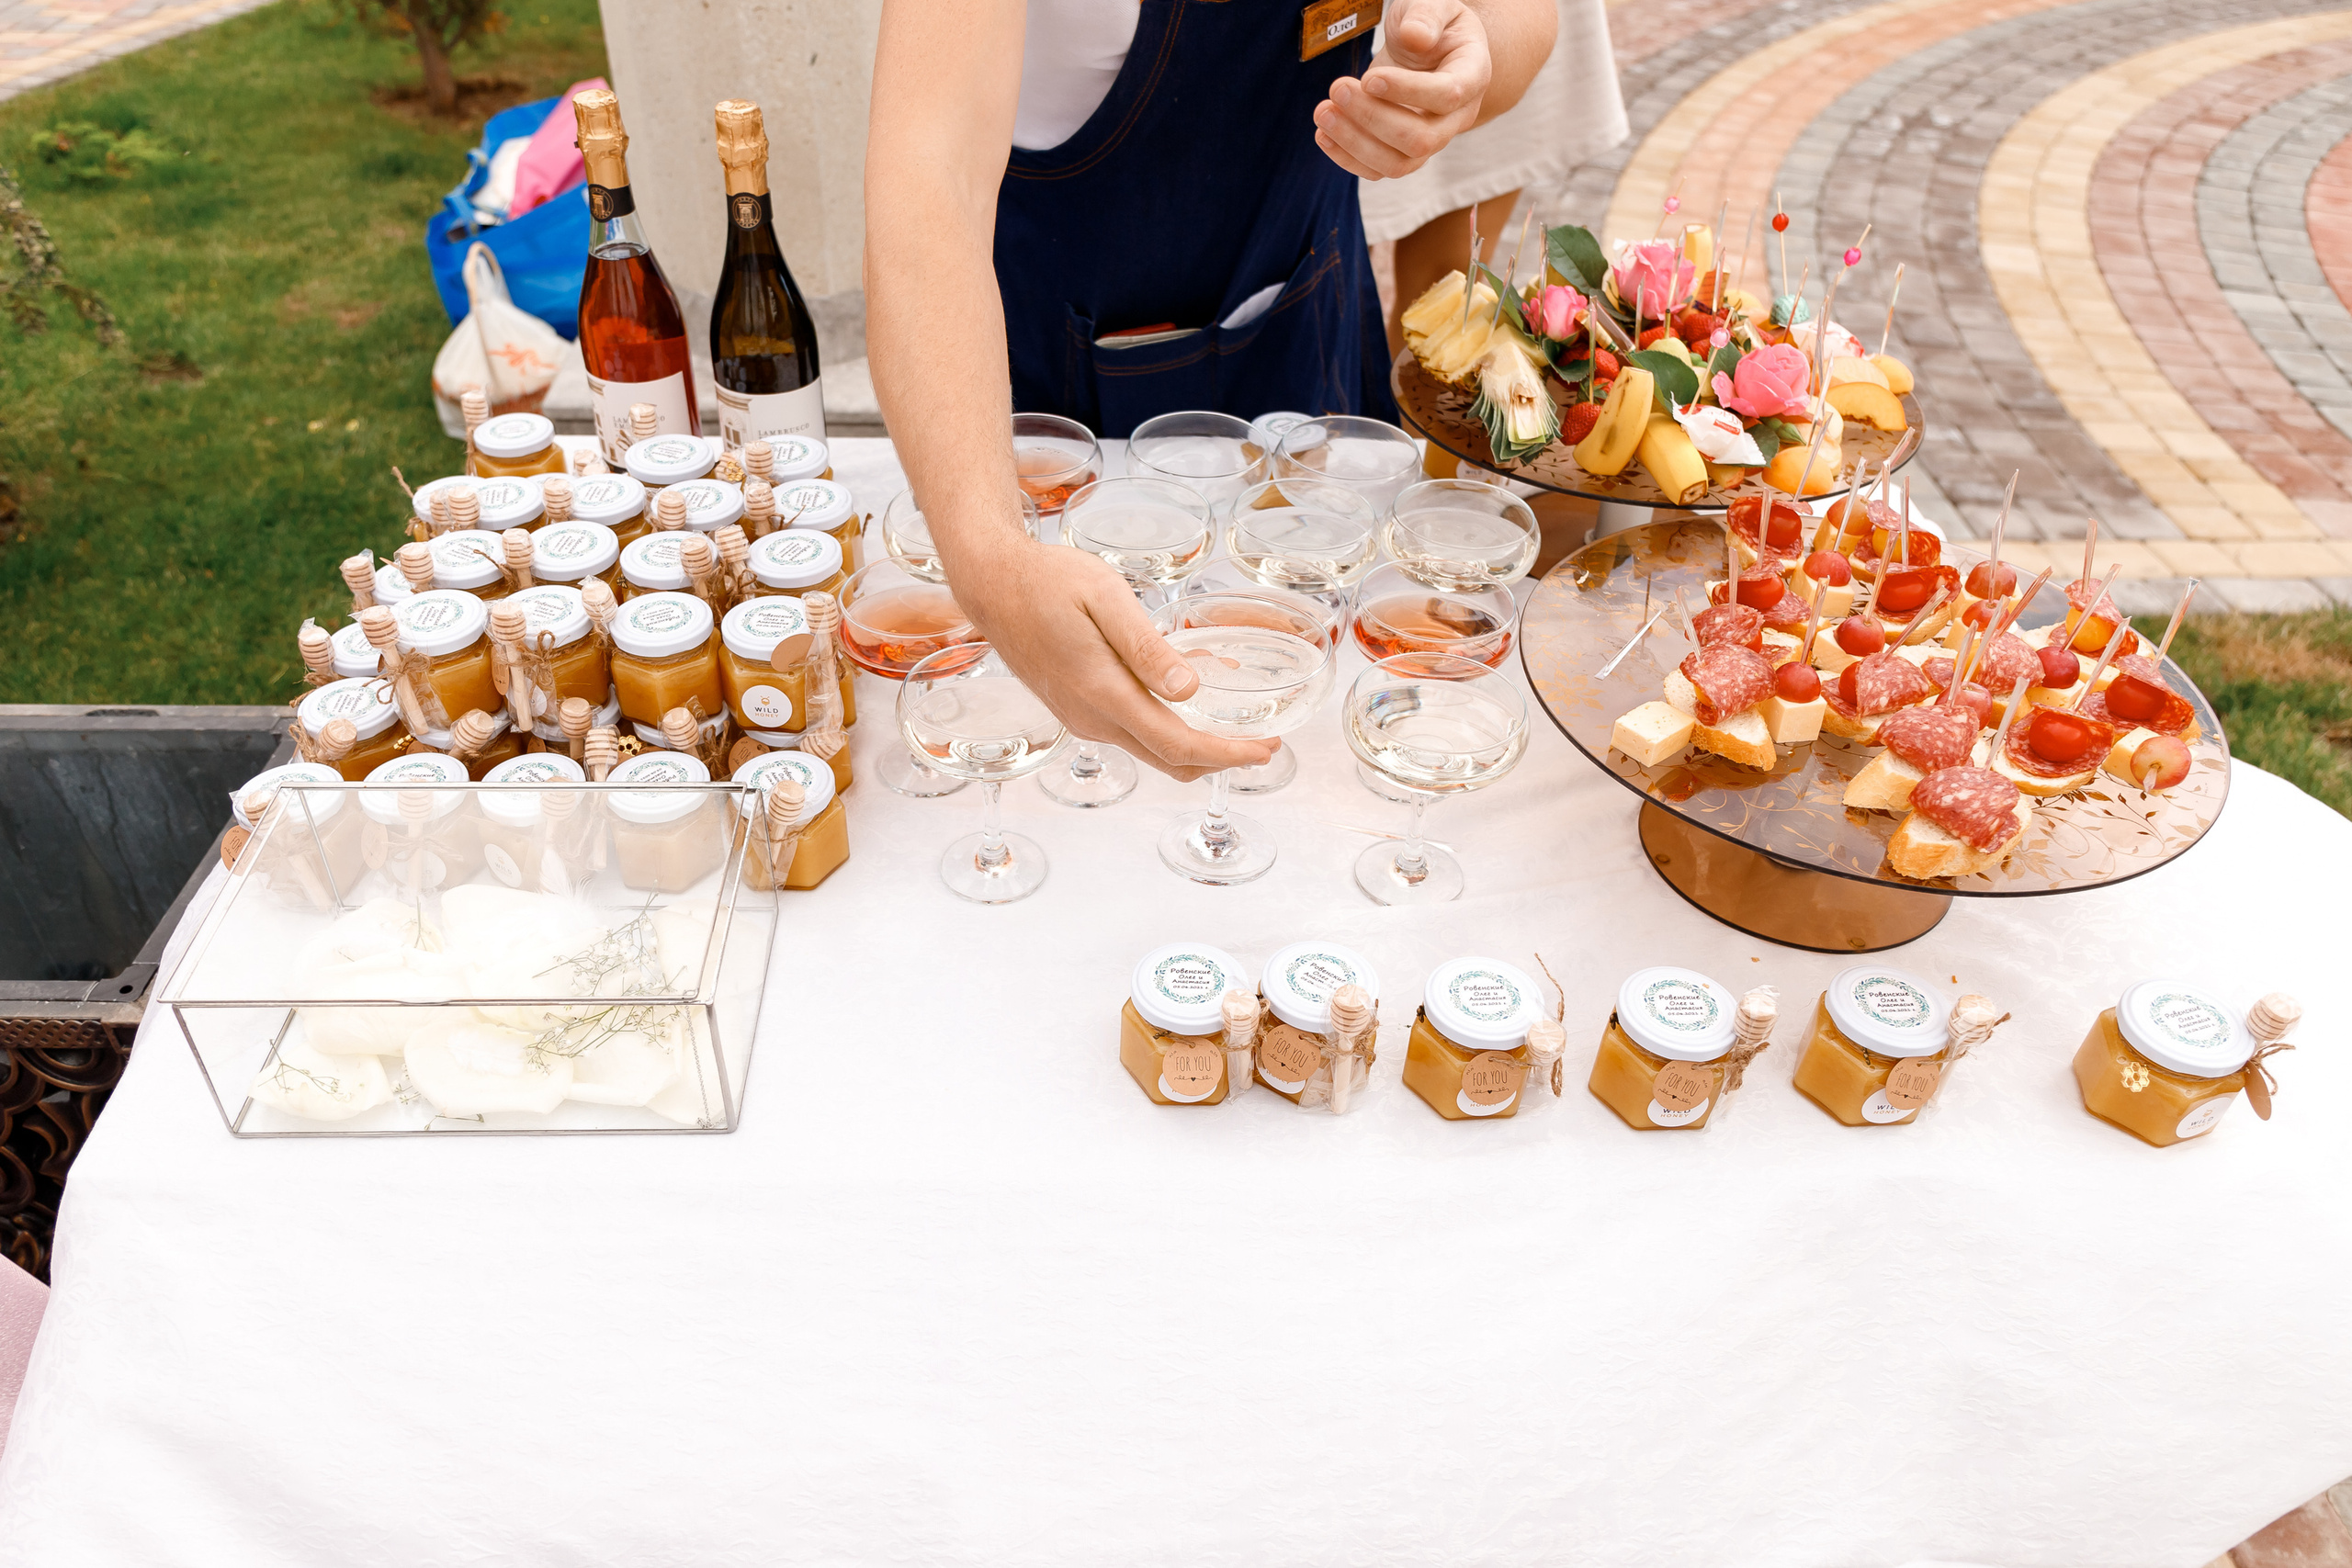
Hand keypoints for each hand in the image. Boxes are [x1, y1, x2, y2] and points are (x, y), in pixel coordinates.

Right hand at [952, 539, 1278, 781]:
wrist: (992, 586)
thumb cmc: (1047, 582)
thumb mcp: (1105, 598)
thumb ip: (1146, 647)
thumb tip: (1188, 690)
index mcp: (1104, 693)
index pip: (1177, 744)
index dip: (1226, 754)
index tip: (1264, 748)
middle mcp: (1093, 719)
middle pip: (1168, 761)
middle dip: (1220, 758)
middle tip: (1262, 741)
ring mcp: (1083, 720)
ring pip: (1151, 752)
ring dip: (1194, 746)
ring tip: (1233, 721)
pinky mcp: (1077, 712)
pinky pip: (1132, 736)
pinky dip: (1167, 732)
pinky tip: (1184, 701)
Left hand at [1313, 0, 1491, 179]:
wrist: (1426, 45)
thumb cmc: (1430, 23)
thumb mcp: (1432, 4)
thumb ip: (1426, 15)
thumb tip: (1416, 36)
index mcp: (1472, 75)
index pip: (1447, 95)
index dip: (1407, 92)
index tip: (1369, 78)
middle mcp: (1457, 116)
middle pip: (1421, 140)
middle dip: (1373, 118)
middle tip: (1338, 88)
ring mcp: (1431, 139)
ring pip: (1398, 163)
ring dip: (1355, 143)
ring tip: (1323, 111)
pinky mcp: (1404, 151)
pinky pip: (1379, 170)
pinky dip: (1347, 158)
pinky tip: (1323, 134)